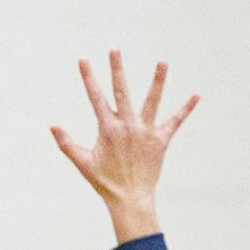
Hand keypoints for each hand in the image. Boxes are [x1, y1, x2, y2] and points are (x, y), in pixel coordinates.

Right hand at [51, 51, 197, 241]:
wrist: (130, 199)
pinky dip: (185, 109)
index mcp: (108, 129)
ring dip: (158, 80)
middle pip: (122, 91)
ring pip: (152, 101)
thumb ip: (67, 144)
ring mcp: (146, 131)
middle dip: (117, 69)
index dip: (89, 78)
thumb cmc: (104, 183)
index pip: (96, 98)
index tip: (84, 60)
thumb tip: (53, 127)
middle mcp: (127, 126)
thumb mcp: (82, 163)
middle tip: (115, 50)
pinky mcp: (161, 140)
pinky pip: (174, 122)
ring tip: (162, 62)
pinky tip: (196, 96)